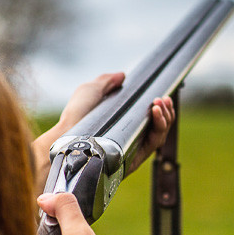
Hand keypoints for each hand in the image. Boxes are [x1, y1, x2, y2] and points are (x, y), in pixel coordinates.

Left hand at [31, 73, 176, 192]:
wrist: (67, 135)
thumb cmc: (75, 115)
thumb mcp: (90, 90)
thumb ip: (106, 82)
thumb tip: (122, 75)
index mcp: (122, 123)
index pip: (148, 116)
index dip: (159, 107)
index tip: (161, 96)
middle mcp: (129, 136)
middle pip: (159, 126)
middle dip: (166, 111)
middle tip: (162, 99)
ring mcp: (133, 148)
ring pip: (160, 134)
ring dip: (166, 117)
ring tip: (160, 103)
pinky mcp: (134, 158)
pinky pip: (154, 143)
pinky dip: (160, 127)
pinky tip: (156, 112)